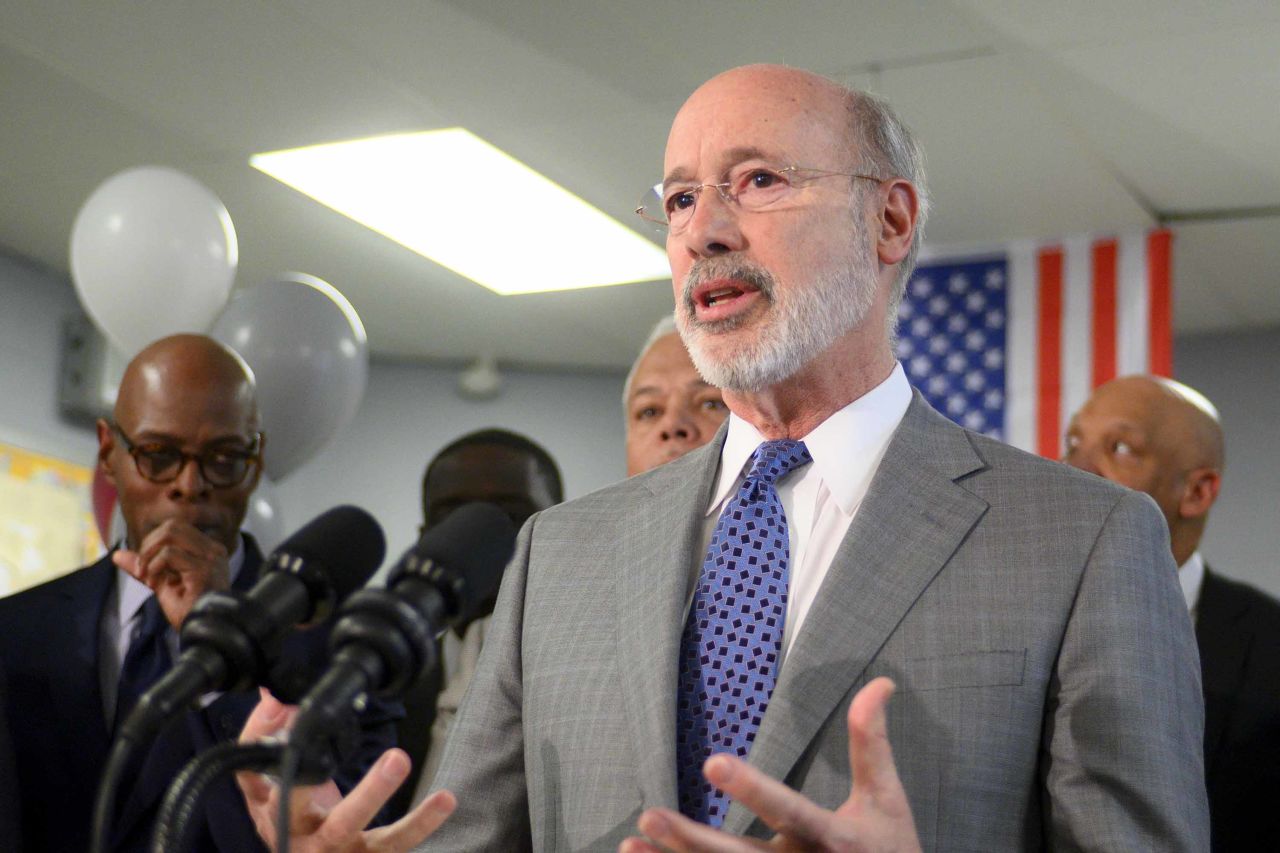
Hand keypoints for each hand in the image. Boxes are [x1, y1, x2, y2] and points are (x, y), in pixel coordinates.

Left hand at [113, 519, 230, 628]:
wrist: (203, 633)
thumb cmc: (189, 611)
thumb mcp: (162, 583)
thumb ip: (144, 566)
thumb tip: (117, 555)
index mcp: (208, 550)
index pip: (176, 528)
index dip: (152, 542)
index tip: (146, 568)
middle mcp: (213, 550)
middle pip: (173, 525)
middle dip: (148, 544)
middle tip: (143, 569)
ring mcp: (210, 559)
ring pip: (171, 533)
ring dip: (150, 554)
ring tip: (147, 576)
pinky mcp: (203, 570)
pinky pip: (170, 554)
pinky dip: (154, 566)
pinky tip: (154, 583)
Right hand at [236, 689, 456, 851]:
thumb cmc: (293, 817)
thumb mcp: (274, 784)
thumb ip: (272, 737)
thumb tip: (275, 694)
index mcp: (267, 808)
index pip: (251, 774)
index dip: (259, 741)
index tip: (281, 707)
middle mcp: (291, 833)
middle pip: (295, 805)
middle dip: (311, 772)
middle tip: (329, 738)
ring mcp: (328, 850)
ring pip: (346, 825)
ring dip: (373, 792)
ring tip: (398, 759)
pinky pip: (393, 843)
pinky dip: (421, 823)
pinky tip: (446, 799)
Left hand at [620, 677, 919, 852]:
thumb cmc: (890, 852)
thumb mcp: (887, 800)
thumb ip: (872, 742)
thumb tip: (881, 681)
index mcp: (830, 839)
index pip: (786, 810)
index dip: (751, 788)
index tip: (712, 762)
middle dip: (691, 839)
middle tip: (649, 815)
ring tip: (633, 840)